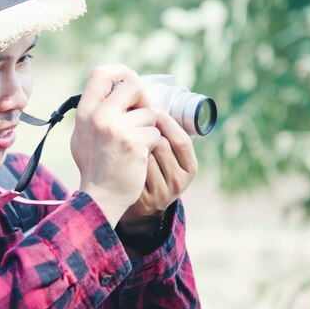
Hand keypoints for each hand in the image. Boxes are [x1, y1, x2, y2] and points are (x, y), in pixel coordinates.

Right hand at [71, 65, 160, 227]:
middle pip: (132, 86)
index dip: (120, 71)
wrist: (100, 197)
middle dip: (143, 99)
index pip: (100, 73)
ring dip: (150, 128)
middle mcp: (98, 116)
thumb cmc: (95, 167)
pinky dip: (153, 145)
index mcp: (85, 112)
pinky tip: (141, 157)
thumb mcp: (84, 135)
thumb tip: (113, 91)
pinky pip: (156, 132)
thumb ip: (95, 113)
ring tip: (138, 146)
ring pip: (150, 113)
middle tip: (143, 115)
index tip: (129, 79)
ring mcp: (116, 129)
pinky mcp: (134, 142)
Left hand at [119, 109, 197, 232]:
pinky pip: (131, 167)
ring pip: (144, 155)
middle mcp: (178, 183)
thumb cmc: (152, 170)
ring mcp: (161, 193)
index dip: (166, 123)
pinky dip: (124, 156)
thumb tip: (158, 101)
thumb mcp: (169, 157)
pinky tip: (119, 150)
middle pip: (161, 145)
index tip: (152, 110)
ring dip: (133, 141)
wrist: (139, 206)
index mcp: (190, 169)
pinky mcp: (143, 199)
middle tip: (132, 119)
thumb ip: (169, 136)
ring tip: (126, 134)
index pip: (181, 141)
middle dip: (145, 130)